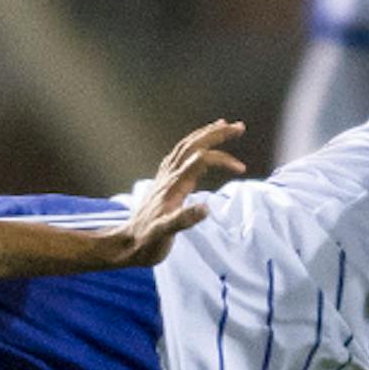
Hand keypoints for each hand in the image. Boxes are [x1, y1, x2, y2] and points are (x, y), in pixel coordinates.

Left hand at [104, 120, 246, 266]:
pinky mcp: (162, 182)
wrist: (127, 244)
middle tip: (239, 126)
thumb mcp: (164, 234)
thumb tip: (206, 208)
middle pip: (193, 146)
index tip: (241, 169)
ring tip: (223, 125)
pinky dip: (192, 143)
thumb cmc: (147, 242)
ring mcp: (163, 178)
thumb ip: (183, 220)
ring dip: (205, 134)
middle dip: (216, 134)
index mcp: (173, 187)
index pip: (200, 161)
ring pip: (185, 146)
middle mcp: (168, 177)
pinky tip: (197, 144)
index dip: (222, 160)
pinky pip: (178, 154)